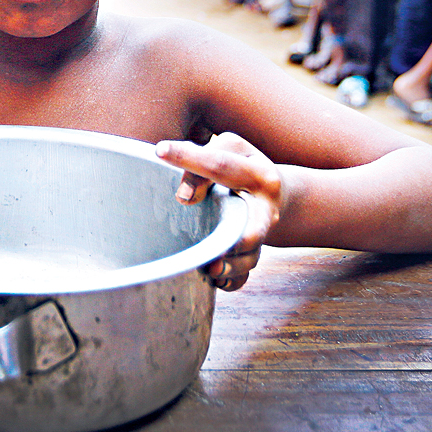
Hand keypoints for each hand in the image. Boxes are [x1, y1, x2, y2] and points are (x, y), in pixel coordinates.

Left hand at [154, 132, 281, 291]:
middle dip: (233, 244)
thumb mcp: (227, 151)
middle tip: (207, 249)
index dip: (190, 158)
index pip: (221, 165)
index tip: (160, 151)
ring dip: (226, 267)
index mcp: (257, 173)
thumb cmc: (239, 165)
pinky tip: (215, 280)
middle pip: (253, 230)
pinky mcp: (254, 252)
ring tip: (208, 269)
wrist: (272, 190)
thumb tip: (184, 198)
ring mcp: (262, 232)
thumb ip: (202, 161)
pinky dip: (229, 280)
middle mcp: (266, 207)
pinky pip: (244, 275)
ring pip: (248, 258)